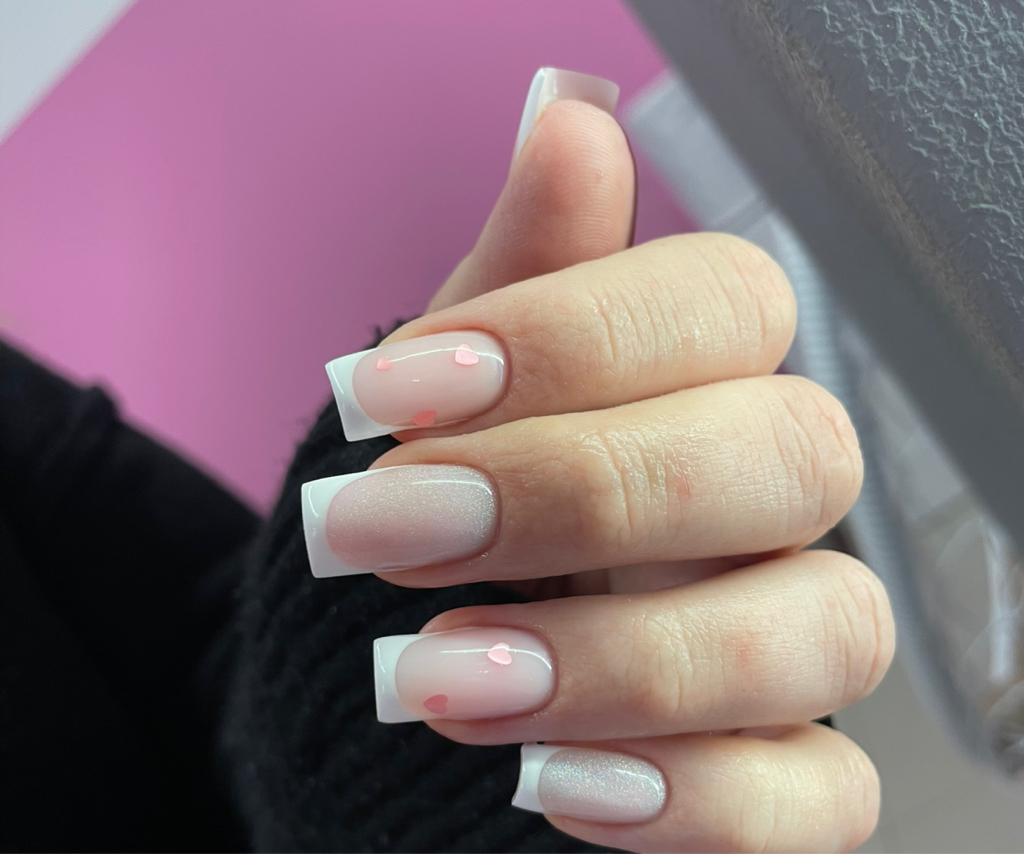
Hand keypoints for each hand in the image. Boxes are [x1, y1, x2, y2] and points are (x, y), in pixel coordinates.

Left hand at [303, 69, 893, 852]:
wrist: (385, 683)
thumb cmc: (432, 526)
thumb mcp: (445, 397)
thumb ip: (520, 275)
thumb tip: (570, 122)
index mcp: (696, 386)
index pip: (728, 306)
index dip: (572, 338)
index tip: (394, 394)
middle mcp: (767, 506)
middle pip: (789, 456)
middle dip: (581, 490)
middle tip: (399, 526)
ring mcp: (787, 643)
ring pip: (822, 632)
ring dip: (624, 657)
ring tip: (441, 678)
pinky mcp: (776, 779)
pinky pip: (814, 798)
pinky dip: (691, 799)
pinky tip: (555, 784)